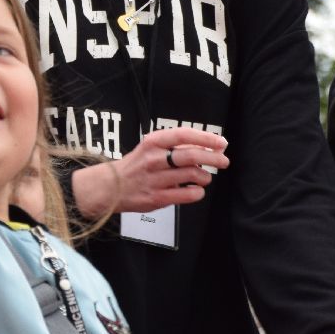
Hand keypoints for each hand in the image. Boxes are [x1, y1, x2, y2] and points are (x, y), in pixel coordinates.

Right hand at [70, 127, 227, 218]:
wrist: (111, 187)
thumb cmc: (136, 165)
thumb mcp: (150, 148)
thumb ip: (174, 146)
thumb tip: (206, 145)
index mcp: (153, 142)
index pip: (184, 135)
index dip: (205, 138)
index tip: (220, 142)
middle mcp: (154, 159)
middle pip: (191, 155)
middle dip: (213, 158)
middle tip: (223, 161)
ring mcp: (155, 179)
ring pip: (191, 175)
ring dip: (205, 176)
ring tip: (205, 177)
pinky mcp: (156, 198)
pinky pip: (185, 195)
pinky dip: (197, 192)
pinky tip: (197, 190)